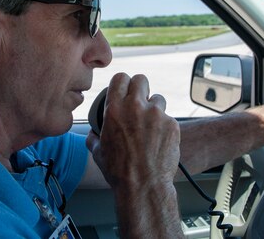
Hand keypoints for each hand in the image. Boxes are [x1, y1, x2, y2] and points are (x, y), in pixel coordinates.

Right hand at [85, 73, 180, 188]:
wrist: (143, 185)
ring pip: (158, 98)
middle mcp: (135, 107)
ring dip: (154, 108)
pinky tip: (159, 140)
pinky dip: (164, 126)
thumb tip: (92, 135)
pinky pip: (168, 118)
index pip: (120, 78)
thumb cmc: (120, 171)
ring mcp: (156, 115)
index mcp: (114, 110)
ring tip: (151, 124)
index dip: (123, 82)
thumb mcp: (98, 153)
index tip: (124, 88)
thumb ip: (93, 138)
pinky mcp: (171, 124)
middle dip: (140, 88)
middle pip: (141, 79)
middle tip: (140, 100)